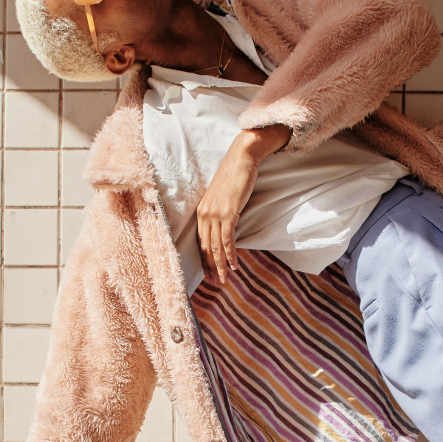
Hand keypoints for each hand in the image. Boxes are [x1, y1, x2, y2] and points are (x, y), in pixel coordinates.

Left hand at [196, 124, 290, 283]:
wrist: (241, 158)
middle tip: (216, 283)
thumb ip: (221, 211)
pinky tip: (234, 265)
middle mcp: (204, 214)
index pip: (200, 241)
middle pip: (206, 247)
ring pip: (215, 246)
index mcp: (201, 211)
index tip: (209, 273)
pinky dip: (230, 255)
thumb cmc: (234, 175)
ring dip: (220, 265)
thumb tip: (226, 226)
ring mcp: (215, 214)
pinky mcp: (228, 213)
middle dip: (210, 267)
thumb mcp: (223, 196)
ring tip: (224, 279)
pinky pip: (227, 239)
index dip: (204, 259)